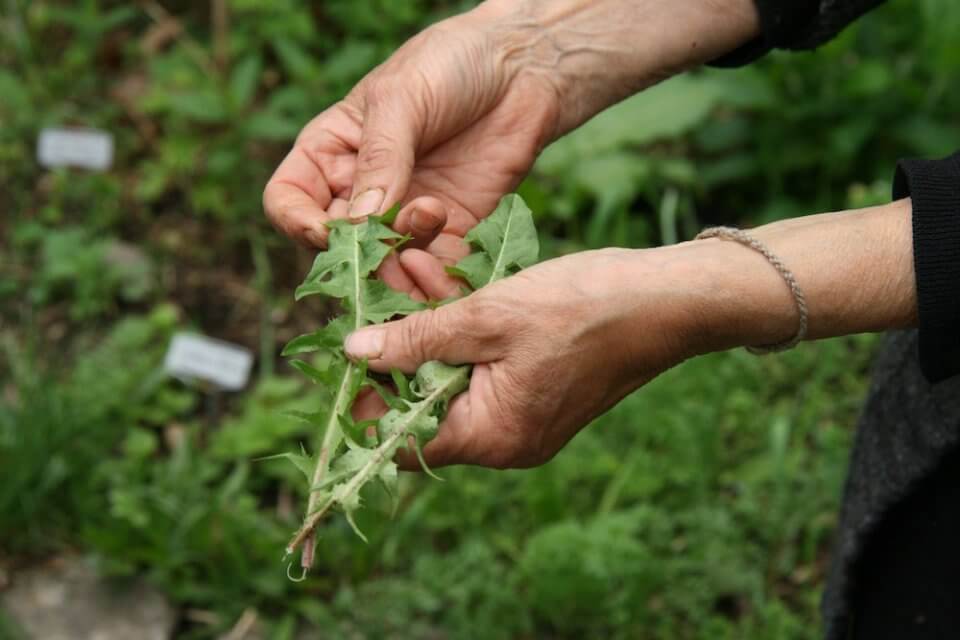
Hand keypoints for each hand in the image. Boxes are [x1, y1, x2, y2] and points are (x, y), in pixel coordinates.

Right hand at [263, 6, 561, 297]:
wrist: (521, 69)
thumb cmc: (450, 65)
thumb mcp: (402, 99)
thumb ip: (381, 159)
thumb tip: (361, 221)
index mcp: (331, 153)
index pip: (289, 202)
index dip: (298, 223)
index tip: (327, 231)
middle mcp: (362, 191)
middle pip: (338, 247)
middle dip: (360, 252)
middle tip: (388, 240)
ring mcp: (406, 215)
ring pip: (385, 268)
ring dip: (401, 264)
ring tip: (430, 218)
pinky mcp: (452, 232)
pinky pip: (434, 273)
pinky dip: (436, 279)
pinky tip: (446, 254)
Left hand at [343, 247, 710, 467]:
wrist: (666, 300)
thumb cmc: (584, 307)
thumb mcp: (488, 316)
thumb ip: (418, 339)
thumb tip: (353, 354)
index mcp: (492, 436)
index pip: (403, 439)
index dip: (367, 400)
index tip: (344, 352)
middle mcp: (505, 441)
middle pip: (424, 407)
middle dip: (397, 350)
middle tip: (378, 293)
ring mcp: (523, 419)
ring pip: (451, 381)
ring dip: (429, 332)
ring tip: (410, 272)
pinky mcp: (537, 393)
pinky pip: (482, 371)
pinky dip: (462, 333)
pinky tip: (448, 285)